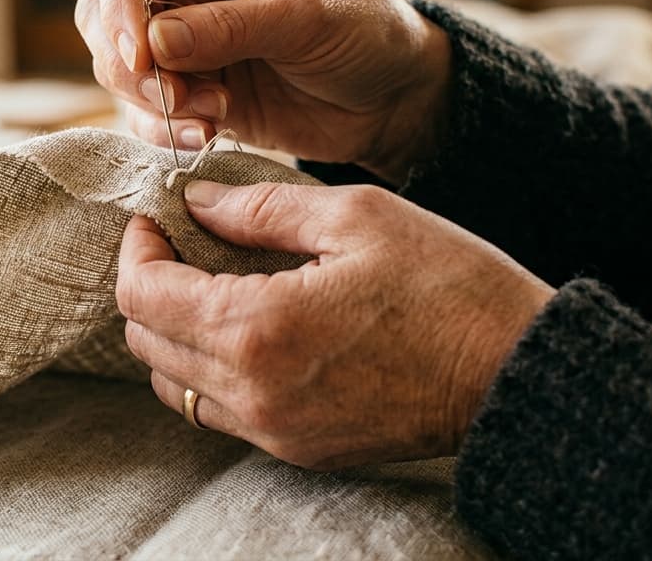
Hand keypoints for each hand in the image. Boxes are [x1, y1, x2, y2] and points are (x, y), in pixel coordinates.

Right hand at [76, 0, 450, 182]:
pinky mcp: (190, 91)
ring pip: (117, 67)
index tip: (142, 52)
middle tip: (177, 96)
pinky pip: (144, 111)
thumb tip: (152, 45)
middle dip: (128, 62)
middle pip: (104, 13)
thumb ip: (228, 28)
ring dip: (152, 101)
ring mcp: (183, 41)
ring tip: (212, 115)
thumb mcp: (304, 17)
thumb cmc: (361, 30)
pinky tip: (207, 136)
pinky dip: (162, 130)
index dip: (121, 2)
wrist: (390, 97)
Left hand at [117, 179, 554, 468]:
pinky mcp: (296, 449)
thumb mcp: (355, 217)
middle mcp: (251, 390)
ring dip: (172, 333)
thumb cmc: (446, 285)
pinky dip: (209, 371)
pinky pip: (218, 412)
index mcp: (257, 326)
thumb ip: (260, 208)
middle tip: (181, 247)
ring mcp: (272, 429)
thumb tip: (193, 201)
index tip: (155, 221)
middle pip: (146, 342)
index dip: (137, 250)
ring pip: (173, 386)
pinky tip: (246, 330)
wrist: (514, 374)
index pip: (143, 295)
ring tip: (209, 287)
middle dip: (149, 287)